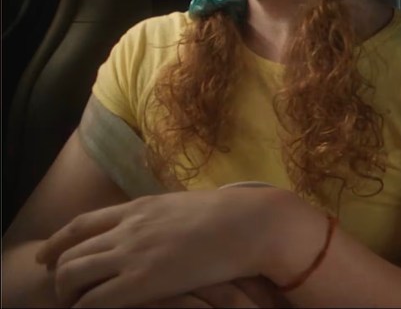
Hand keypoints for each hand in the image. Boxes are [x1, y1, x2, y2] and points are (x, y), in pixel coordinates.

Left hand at [35, 189, 283, 306]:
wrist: (250, 223)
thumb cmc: (231, 216)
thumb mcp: (186, 205)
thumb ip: (162, 214)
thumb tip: (158, 221)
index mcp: (139, 208)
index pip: (81, 224)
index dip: (57, 242)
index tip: (46, 256)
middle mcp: (127, 229)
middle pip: (70, 252)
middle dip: (57, 274)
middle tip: (62, 292)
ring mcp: (131, 255)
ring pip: (71, 276)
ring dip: (67, 295)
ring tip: (76, 307)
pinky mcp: (141, 282)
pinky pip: (94, 302)